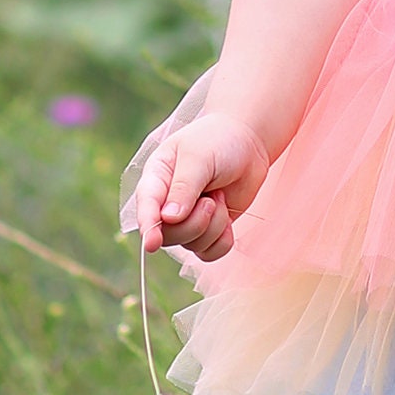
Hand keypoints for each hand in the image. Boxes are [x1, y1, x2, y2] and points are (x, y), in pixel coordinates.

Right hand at [135, 110, 270, 260]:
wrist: (248, 142)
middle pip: (169, 234)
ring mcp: (187, 219)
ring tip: (220, 197)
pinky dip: (222, 241)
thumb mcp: (199, 157)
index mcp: (156, 179)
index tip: (152, 243)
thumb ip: (184, 187)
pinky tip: (227, 218)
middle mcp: (166, 203)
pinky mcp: (208, 229)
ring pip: (191, 244)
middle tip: (211, 199)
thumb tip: (169, 218)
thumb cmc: (218, 142)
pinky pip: (208, 252)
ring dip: (214, 225)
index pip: (146, 207)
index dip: (148, 226)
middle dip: (196, 223)